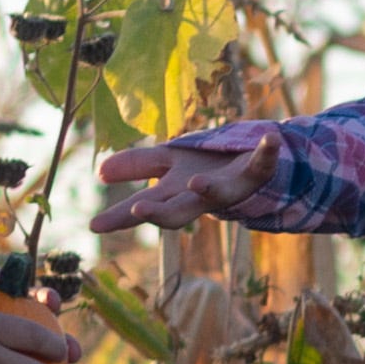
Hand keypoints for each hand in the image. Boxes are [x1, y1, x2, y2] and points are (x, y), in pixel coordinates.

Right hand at [92, 130, 259, 235]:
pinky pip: (264, 162)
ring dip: (207, 189)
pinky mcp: (257, 172)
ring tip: (195, 182)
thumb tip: (99, 172)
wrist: (256, 165)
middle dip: (159, 212)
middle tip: (139, 210)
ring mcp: (231, 186)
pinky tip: (271, 137)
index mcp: (177, 191)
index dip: (121, 216)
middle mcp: (201, 196)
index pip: (145, 204)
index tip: (94, 226)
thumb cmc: (209, 165)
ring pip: (219, 195)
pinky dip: (267, 150)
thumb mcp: (169, 162)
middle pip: (178, 211)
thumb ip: (138, 165)